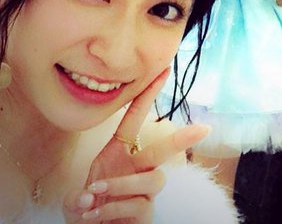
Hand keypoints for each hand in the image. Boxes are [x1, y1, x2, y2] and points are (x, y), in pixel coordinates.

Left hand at [63, 68, 209, 222]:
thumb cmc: (89, 207)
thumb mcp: (79, 195)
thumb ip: (81, 196)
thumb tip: (88, 199)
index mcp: (121, 152)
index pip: (135, 119)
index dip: (148, 95)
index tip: (162, 71)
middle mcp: (138, 168)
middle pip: (162, 151)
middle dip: (182, 138)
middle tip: (202, 129)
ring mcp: (145, 191)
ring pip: (152, 180)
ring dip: (122, 185)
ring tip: (94, 194)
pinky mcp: (146, 212)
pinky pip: (138, 205)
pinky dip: (111, 209)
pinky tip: (93, 215)